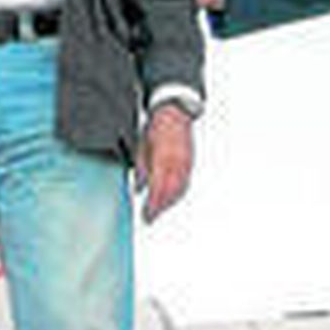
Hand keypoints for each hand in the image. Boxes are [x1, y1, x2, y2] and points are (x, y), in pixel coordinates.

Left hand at [136, 103, 193, 223]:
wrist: (175, 112)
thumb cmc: (157, 127)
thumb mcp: (142, 146)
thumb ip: (142, 168)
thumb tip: (139, 187)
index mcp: (163, 157)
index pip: (159, 187)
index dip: (153, 204)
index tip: (147, 215)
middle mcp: (177, 161)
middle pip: (171, 191)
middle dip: (161, 206)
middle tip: (151, 217)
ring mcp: (186, 163)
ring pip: (180, 189)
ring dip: (170, 202)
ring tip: (160, 210)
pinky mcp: (190, 163)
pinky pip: (185, 182)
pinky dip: (178, 193)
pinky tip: (172, 198)